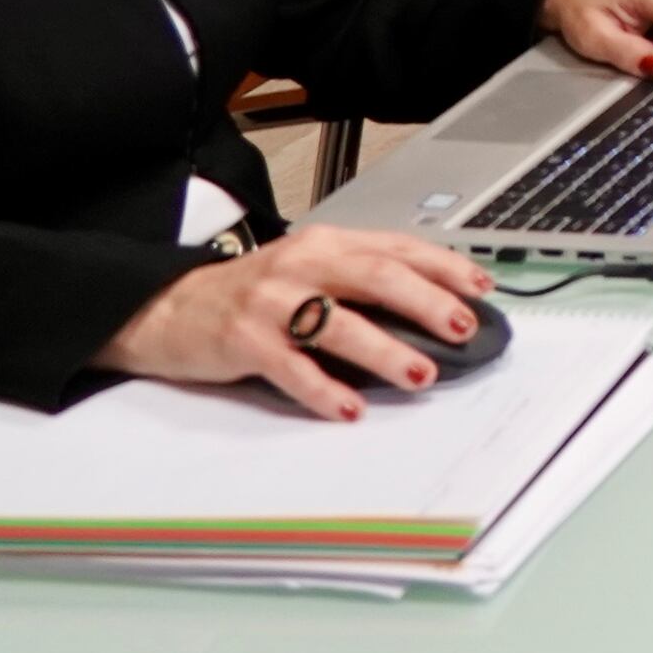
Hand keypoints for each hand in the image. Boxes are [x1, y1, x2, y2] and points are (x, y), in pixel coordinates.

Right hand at [96, 228, 497, 422]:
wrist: (170, 307)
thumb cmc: (254, 293)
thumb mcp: (310, 270)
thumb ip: (362, 281)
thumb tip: (433, 310)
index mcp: (326, 244)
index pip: (397, 248)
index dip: (444, 267)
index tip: (482, 288)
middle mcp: (302, 265)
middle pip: (377, 277)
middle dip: (427, 304)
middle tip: (463, 328)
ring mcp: (271, 302)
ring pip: (338, 323)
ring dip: (385, 350)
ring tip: (420, 373)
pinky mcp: (243, 341)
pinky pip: (291, 367)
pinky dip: (324, 389)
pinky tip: (350, 408)